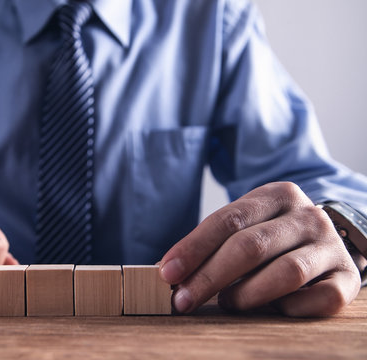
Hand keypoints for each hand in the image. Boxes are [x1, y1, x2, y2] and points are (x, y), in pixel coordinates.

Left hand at [158, 182, 360, 316]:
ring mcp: (331, 246)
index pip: (228, 220)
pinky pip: (317, 299)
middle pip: (251, 246)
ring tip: (226, 302)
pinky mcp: (347, 278)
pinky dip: (287, 308)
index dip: (194, 248)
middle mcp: (308, 216)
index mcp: (277, 195)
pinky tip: (270, 309)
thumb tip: (166, 270)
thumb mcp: (244, 226)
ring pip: (285, 273)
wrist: (326, 240)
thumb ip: (210, 244)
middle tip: (183, 300)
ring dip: (246, 294)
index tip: (168, 272)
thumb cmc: (270, 235)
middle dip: (210, 276)